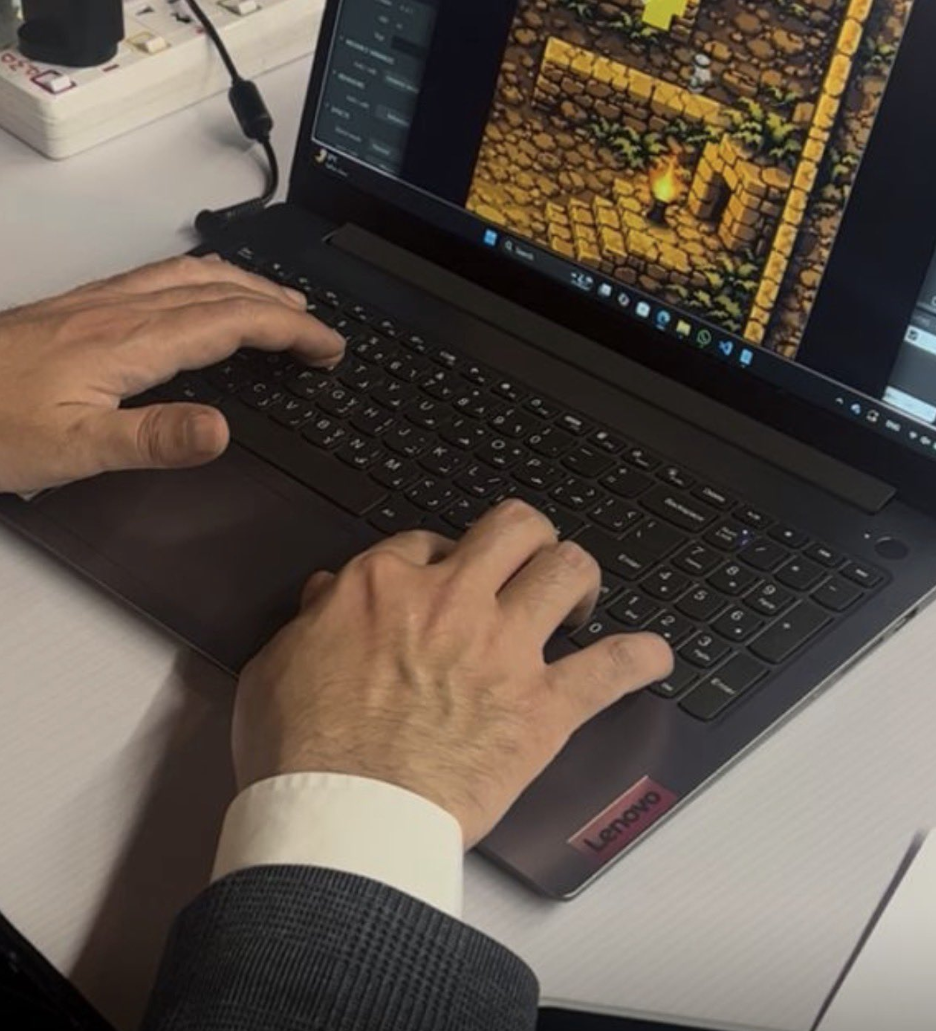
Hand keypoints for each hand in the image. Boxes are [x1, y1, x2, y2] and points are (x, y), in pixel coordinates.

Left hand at [0, 254, 343, 493]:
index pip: (232, 323)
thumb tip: (222, 430)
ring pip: (191, 275)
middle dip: (281, 306)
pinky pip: (160, 278)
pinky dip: (205, 281)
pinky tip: (197, 296)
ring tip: (278, 303)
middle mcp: (119, 310)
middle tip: (320, 330)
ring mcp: (97, 303)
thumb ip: (152, 438)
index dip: (290, 331)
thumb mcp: (71, 452)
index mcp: (129, 342)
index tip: (328, 346)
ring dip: (246, 285)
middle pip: (221, 289)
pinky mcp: (78, 307)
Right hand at [233, 500, 672, 847]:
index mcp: (386, 585)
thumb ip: (311, 619)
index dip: (439, 559)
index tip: (443, 580)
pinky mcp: (541, 709)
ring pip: (567, 571)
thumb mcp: (276, 664)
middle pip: (513, 529)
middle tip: (524, 562)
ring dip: (578, 577)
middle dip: (524, 537)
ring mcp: (503, 650)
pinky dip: (639, 659)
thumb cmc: (303, 752)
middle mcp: (453, 601)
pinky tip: (653, 656)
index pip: (427, 542)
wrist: (344, 818)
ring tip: (577, 599)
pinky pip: (610, 670)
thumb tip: (330, 594)